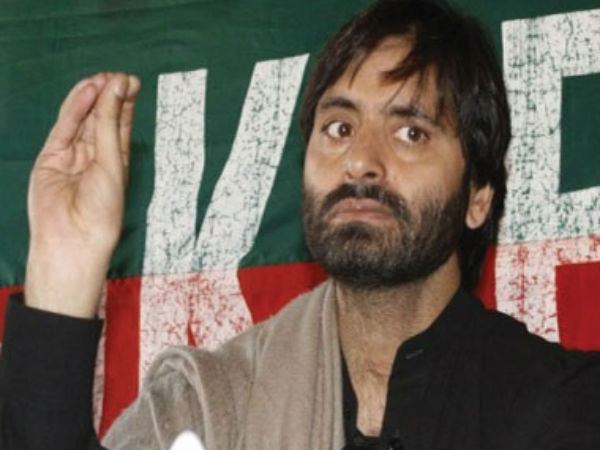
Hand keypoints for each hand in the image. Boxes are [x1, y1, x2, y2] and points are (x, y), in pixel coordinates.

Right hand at [25, 73, 140, 317]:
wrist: (75, 237)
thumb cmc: (102, 209)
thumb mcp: (112, 162)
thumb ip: (109, 124)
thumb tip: (117, 88)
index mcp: (116, 162)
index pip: (120, 125)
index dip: (125, 103)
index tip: (132, 82)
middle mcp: (94, 157)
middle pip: (102, 119)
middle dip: (110, 97)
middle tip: (119, 76)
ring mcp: (72, 156)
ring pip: (82, 120)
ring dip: (93, 98)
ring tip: (103, 78)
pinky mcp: (51, 157)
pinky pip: (64, 127)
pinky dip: (75, 108)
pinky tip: (87, 91)